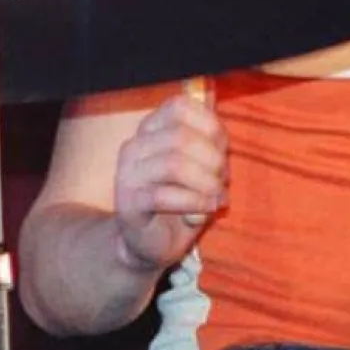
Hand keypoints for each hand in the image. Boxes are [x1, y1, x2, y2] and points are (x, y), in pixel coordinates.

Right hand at [111, 93, 227, 271]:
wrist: (154, 242)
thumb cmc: (184, 197)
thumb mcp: (202, 164)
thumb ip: (209, 141)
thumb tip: (217, 122)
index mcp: (151, 128)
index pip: (179, 107)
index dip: (210, 125)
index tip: (222, 149)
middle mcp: (134, 146)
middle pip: (181, 137)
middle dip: (213, 159)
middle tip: (223, 181)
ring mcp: (127, 175)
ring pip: (174, 165)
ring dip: (206, 182)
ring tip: (217, 197)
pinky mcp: (127, 204)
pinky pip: (163, 196)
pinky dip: (194, 202)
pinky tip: (206, 209)